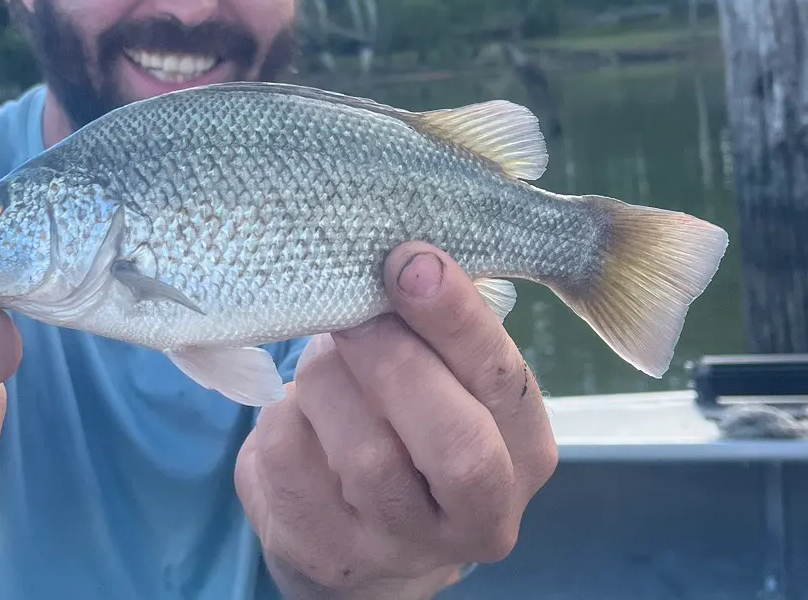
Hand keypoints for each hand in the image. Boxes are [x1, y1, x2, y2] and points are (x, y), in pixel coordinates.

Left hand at [234, 243, 557, 599]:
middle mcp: (478, 518)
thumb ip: (441, 324)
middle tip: (354, 313)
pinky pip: (290, 456)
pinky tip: (302, 407)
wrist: (360, 529)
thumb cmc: (413, 416)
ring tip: (328, 359)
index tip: (411, 261)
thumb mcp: (448, 372)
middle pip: (451, 442)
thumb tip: (406, 254)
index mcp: (523, 454)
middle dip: (394, 356)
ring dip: (330, 378)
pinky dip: (285, 409)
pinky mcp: (322, 551)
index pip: (504, 387)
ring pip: (363, 450)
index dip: (457, 320)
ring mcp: (398, 547)